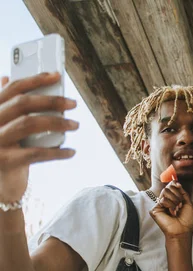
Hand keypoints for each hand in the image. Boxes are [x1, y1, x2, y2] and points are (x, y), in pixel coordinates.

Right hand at [0, 73, 77, 202]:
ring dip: (57, 123)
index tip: (56, 76)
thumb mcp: (2, 125)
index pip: (12, 88)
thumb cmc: (5, 150)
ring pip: (29, 124)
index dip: (35, 80)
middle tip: (73, 104)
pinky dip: (57, 152)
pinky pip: (36, 153)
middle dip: (51, 101)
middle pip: (22, 104)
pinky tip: (70, 151)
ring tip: (75, 125)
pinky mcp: (5, 161)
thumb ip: (5, 105)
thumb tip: (8, 78)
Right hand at [149, 182, 192, 238]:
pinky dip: (169, 205)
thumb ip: (182, 192)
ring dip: (174, 200)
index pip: (171, 186)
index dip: (175, 185)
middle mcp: (165, 201)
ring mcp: (159, 205)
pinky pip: (162, 200)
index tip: (179, 186)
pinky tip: (171, 213)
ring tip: (176, 210)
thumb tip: (176, 182)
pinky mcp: (154, 210)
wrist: (183, 230)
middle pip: (168, 187)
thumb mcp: (188, 203)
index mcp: (172, 199)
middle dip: (177, 195)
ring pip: (165, 191)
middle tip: (179, 205)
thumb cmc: (186, 220)